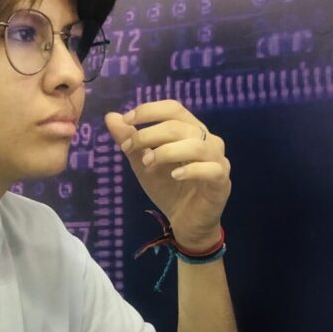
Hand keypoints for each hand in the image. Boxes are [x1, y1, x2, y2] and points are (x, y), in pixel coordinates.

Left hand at [105, 101, 231, 250]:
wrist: (186, 222)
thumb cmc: (169, 189)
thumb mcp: (143, 163)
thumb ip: (130, 140)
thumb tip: (110, 116)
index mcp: (190, 130)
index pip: (173, 109)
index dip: (150, 111)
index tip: (126, 120)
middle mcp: (208, 140)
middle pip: (180, 125)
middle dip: (149, 134)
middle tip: (129, 148)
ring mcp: (217, 160)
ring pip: (196, 145)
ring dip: (167, 151)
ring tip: (148, 163)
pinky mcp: (222, 181)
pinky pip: (210, 169)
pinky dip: (191, 170)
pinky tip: (174, 176)